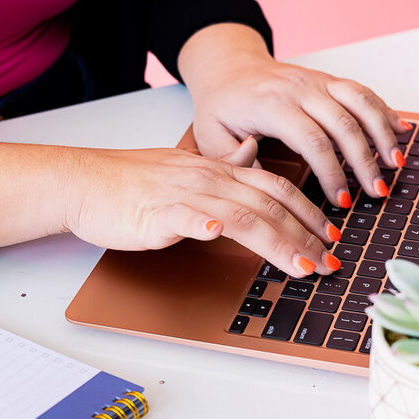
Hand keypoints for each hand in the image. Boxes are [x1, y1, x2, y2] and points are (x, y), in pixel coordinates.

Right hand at [61, 141, 340, 278]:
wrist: (85, 182)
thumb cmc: (131, 183)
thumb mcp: (186, 168)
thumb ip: (224, 164)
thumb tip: (253, 153)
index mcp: (219, 171)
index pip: (276, 188)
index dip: (308, 211)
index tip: (332, 236)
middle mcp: (209, 178)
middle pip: (270, 204)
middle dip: (307, 234)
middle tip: (332, 260)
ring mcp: (185, 194)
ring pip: (243, 215)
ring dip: (279, 242)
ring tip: (304, 265)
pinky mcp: (157, 211)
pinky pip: (186, 215)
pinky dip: (206, 223)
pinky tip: (221, 233)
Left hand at [177, 25, 406, 207]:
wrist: (229, 66)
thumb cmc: (222, 106)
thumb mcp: (211, 136)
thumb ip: (233, 159)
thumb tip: (260, 173)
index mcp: (271, 104)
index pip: (312, 140)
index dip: (332, 172)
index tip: (341, 201)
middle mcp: (300, 88)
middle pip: (344, 123)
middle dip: (365, 160)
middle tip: (377, 192)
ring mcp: (317, 81)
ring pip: (360, 101)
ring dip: (383, 132)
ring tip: (397, 164)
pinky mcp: (328, 80)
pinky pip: (362, 91)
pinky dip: (384, 110)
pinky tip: (400, 130)